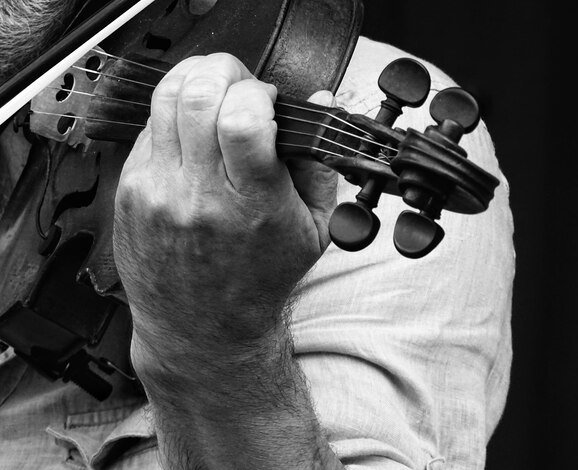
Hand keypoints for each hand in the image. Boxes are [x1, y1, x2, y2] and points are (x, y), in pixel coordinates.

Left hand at [113, 53, 336, 364]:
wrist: (203, 329)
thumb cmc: (259, 282)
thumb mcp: (312, 233)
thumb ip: (319, 166)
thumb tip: (319, 106)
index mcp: (252, 205)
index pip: (243, 120)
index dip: (257, 92)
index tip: (267, 102)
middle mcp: (199, 197)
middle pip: (197, 97)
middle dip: (223, 72)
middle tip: (237, 85)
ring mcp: (157, 193)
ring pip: (163, 100)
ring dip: (193, 82)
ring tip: (212, 96)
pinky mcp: (129, 193)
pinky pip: (147, 128)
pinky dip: (172, 116)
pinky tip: (191, 135)